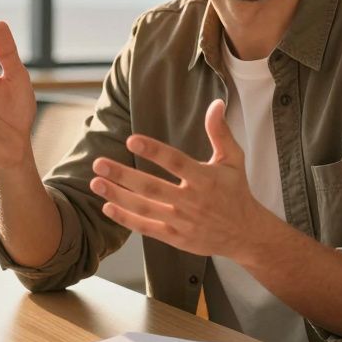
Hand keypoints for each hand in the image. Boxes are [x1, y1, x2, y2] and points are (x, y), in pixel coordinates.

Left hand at [90, 98, 272, 261]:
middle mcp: (192, 201)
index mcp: (205, 178)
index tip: (131, 141)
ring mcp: (183, 222)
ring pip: (145, 208)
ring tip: (95, 182)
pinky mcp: (176, 238)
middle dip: (123, 175)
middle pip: (152, 187)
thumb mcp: (233, 160)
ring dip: (118, 195)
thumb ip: (220, 132)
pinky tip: (108, 206)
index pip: (175, 162)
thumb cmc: (237, 191)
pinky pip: (147, 228)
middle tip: (99, 164)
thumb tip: (216, 103)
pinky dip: (126, 219)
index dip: (153, 151)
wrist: (246, 233)